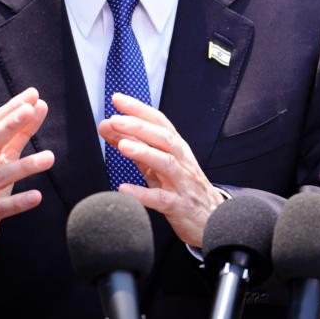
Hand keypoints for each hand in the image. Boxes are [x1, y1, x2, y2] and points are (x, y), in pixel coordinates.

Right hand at [0, 88, 52, 277]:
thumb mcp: (1, 160)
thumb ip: (19, 135)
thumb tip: (39, 105)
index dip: (11, 109)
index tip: (32, 95)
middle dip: (8, 126)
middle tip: (29, 110)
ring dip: (24, 166)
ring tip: (50, 158)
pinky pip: (0, 208)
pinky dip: (18, 202)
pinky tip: (37, 196)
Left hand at [98, 93, 223, 247]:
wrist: (212, 219)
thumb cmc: (182, 186)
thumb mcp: (157, 164)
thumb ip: (134, 145)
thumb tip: (108, 127)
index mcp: (176, 147)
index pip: (159, 122)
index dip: (139, 109)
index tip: (118, 99)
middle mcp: (181, 161)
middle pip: (163, 138)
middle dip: (139, 127)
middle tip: (115, 120)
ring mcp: (182, 183)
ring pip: (166, 163)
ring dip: (144, 152)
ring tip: (122, 145)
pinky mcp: (179, 205)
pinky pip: (161, 198)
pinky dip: (142, 194)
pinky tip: (124, 189)